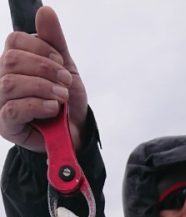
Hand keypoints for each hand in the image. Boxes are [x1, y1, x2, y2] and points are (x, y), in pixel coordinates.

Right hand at [0, 6, 87, 151]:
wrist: (76, 133)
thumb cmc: (66, 102)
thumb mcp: (65, 68)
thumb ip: (54, 41)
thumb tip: (45, 11)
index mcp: (14, 62)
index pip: (14, 42)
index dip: (39, 48)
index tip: (61, 62)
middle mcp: (2, 79)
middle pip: (11, 60)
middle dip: (44, 69)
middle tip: (65, 82)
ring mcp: (1, 102)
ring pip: (10, 83)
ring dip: (43, 88)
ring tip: (61, 97)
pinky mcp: (6, 125)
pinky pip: (13, 109)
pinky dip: (37, 106)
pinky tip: (53, 109)